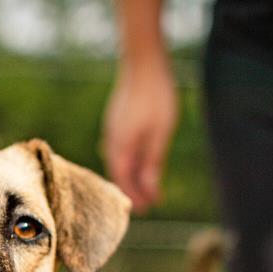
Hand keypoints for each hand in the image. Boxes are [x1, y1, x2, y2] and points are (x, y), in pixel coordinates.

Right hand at [102, 58, 177, 213]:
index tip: (148, 209)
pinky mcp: (115, 122)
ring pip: (118, 161)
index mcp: (121, 146)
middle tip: (148, 204)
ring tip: (144, 186)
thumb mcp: (161, 132)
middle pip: (119, 172)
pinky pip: (118, 149)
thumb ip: (153, 161)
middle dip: (133, 189)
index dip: (135, 195)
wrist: (143, 63)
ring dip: (131, 175)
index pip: (124, 179)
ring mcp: (112, 130)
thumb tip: (150, 188)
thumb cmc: (156, 96)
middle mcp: (112, 141)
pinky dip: (128, 161)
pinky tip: (137, 162)